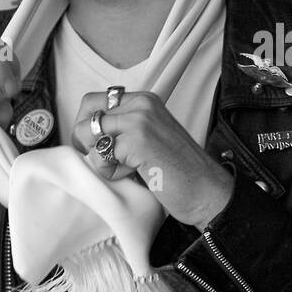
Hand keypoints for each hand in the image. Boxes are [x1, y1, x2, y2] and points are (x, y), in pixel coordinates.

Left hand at [71, 90, 234, 227]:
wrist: (205, 190)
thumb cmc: (180, 171)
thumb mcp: (150, 137)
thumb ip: (124, 128)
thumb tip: (87, 134)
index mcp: (145, 101)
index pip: (95, 101)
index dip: (88, 125)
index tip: (97, 145)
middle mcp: (142, 104)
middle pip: (86, 113)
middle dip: (86, 140)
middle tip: (105, 158)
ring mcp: (139, 120)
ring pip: (87, 134)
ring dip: (101, 158)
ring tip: (127, 168)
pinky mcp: (136, 141)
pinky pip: (101, 156)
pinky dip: (112, 172)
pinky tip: (136, 174)